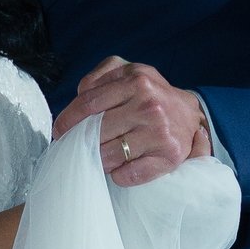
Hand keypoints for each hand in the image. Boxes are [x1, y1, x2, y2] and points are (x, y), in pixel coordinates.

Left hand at [58, 55, 209, 187]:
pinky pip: (130, 175)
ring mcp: (159, 132)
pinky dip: (118, 176)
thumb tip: (79, 94)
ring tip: (96, 158)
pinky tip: (117, 170)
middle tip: (72, 148)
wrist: (190, 114)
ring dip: (97, 160)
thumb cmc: (151, 95)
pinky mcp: (168, 156)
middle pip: (96, 131)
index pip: (88, 104)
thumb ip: (100, 75)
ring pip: (109, 155)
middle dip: (79, 142)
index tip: (59, 131)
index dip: (68, 120)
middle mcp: (148, 105)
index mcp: (136, 81)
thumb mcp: (129, 72)